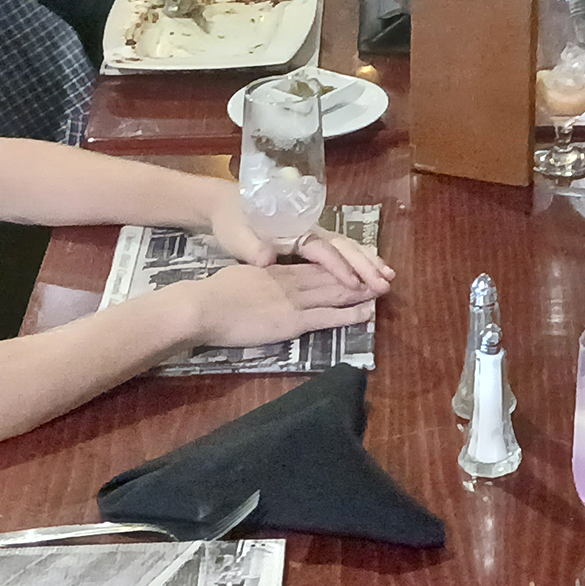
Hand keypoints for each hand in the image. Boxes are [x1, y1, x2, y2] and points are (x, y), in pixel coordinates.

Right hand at [184, 262, 376, 349]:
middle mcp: (291, 280)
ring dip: (361, 292)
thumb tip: (264, 269)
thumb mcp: (240, 274)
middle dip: (358, 275)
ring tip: (382, 290)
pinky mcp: (292, 321)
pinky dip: (349, 314)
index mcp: (277, 270)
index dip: (338, 265)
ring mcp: (294, 300)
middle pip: (331, 276)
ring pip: (335, 293)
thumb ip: (257, 272)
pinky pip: (327, 317)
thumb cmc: (212, 294)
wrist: (202, 307)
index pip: (315, 265)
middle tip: (382, 274)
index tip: (357, 264)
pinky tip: (366, 312)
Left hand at [203, 185, 394, 295]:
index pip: (322, 250)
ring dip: (367, 260)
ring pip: (346, 246)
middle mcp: (307, 230)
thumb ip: (251, 247)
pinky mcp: (308, 239)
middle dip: (365, 265)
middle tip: (386, 283)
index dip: (339, 267)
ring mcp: (310, 233)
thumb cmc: (231, 220)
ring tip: (388, 276)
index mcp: (292, 230)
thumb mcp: (235, 234)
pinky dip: (357, 258)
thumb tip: (266, 258)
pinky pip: (339, 249)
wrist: (224, 203)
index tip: (356, 284)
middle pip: (343, 246)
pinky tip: (368, 267)